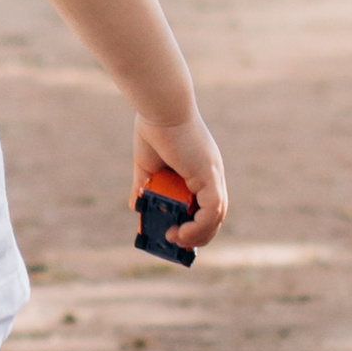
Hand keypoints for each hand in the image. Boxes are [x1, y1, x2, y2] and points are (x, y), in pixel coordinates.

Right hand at [136, 108, 227, 253]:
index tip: (179, 234)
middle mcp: (212, 173)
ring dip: (196, 234)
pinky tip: (179, 233)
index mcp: (201, 169)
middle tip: (176, 243)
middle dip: (197, 234)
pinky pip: (211, 211)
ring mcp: (213, 175)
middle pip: (214, 214)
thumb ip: (144, 187)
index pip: (207, 203)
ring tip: (174, 240)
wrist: (160, 107)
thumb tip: (135, 207)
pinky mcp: (209, 176)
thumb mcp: (147, 166)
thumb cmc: (154, 128)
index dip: (196, 223)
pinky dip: (198, 227)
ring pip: (216, 217)